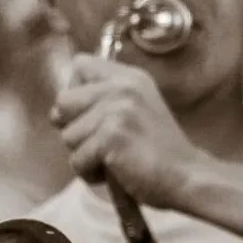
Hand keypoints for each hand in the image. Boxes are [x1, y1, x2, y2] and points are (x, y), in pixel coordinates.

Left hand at [51, 56, 199, 208]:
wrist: (187, 177)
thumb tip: (55, 112)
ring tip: (116, 158)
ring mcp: (118, 110)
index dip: (75, 91)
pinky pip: (76, 160)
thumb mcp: (131, 113)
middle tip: (105, 142)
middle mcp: (124, 87)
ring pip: (67, 136)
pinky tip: (116, 171)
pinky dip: (91, 173)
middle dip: (75, 129)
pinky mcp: (113, 136)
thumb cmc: (155, 152)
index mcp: (129, 78)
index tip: (92, 113)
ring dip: (85, 156)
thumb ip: (98, 103)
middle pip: (63, 101)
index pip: (79, 65)